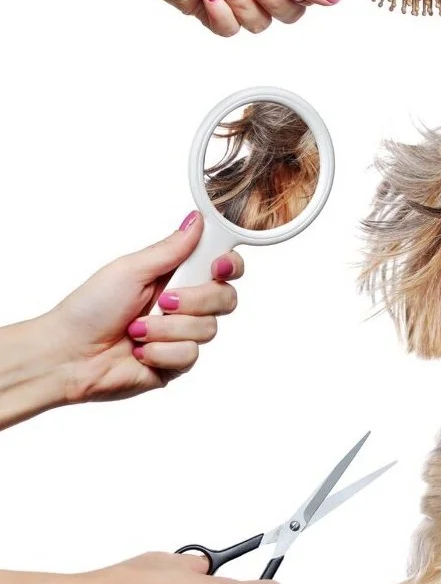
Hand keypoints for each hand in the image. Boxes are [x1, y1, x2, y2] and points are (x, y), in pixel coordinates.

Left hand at [45, 211, 241, 402]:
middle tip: (164, 302)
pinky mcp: (177, 363)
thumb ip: (170, 249)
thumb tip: (195, 220)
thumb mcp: (130, 270)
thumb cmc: (89, 309)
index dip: (230, 265)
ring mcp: (182, 336)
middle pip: (226, 298)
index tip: (219, 266)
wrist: (67, 355)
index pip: (222, 268)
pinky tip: (138, 351)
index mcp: (175, 277)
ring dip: (166, 329)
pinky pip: (190, 355)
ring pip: (208, 329)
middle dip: (195, 300)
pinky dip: (160, 351)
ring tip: (135, 330)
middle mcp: (185, 306)